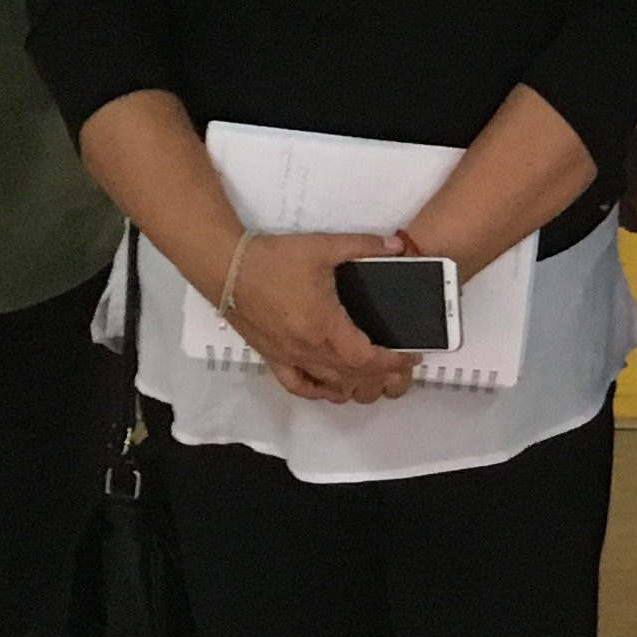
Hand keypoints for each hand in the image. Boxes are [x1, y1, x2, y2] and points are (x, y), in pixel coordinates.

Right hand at [225, 230, 418, 404]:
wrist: (225, 267)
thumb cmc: (274, 259)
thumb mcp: (324, 246)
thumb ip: (364, 246)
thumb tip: (398, 245)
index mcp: (326, 327)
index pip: (367, 359)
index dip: (393, 363)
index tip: (411, 358)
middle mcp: (308, 350)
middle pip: (353, 377)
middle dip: (382, 376)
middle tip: (401, 368)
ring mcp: (289, 358)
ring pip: (329, 387)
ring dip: (355, 387)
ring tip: (374, 378)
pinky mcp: (272, 358)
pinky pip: (298, 386)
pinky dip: (318, 392)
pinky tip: (331, 388)